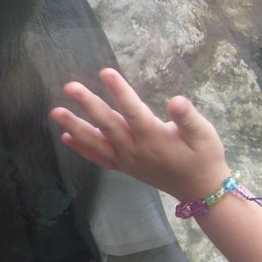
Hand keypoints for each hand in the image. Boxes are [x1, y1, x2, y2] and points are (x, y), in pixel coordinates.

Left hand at [49, 68, 230, 202]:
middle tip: (70, 86)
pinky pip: (99, 158)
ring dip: (75, 126)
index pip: (133, 111)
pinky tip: (65, 137)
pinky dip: (82, 148)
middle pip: (108, 124)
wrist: (200, 190)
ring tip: (56, 112)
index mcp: (155, 138)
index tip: (105, 72)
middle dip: (88, 104)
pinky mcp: (123, 167)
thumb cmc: (204, 157)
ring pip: (96, 142)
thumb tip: (176, 100)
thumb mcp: (205, 135)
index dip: (120, 91)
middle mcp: (135, 149)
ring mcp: (126, 160)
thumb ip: (189, 118)